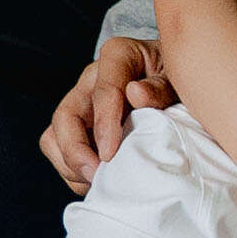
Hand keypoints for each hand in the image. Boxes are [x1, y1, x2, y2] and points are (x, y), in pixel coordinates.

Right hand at [40, 37, 168, 194]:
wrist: (182, 84)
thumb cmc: (180, 78)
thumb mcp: (178, 77)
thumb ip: (160, 87)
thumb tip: (135, 94)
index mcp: (119, 56)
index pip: (103, 91)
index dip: (104, 125)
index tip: (111, 154)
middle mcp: (92, 79)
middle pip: (65, 116)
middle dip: (76, 151)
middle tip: (98, 174)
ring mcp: (83, 105)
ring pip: (55, 137)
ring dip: (72, 165)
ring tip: (100, 181)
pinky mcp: (81, 129)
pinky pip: (61, 153)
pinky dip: (75, 173)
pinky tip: (101, 181)